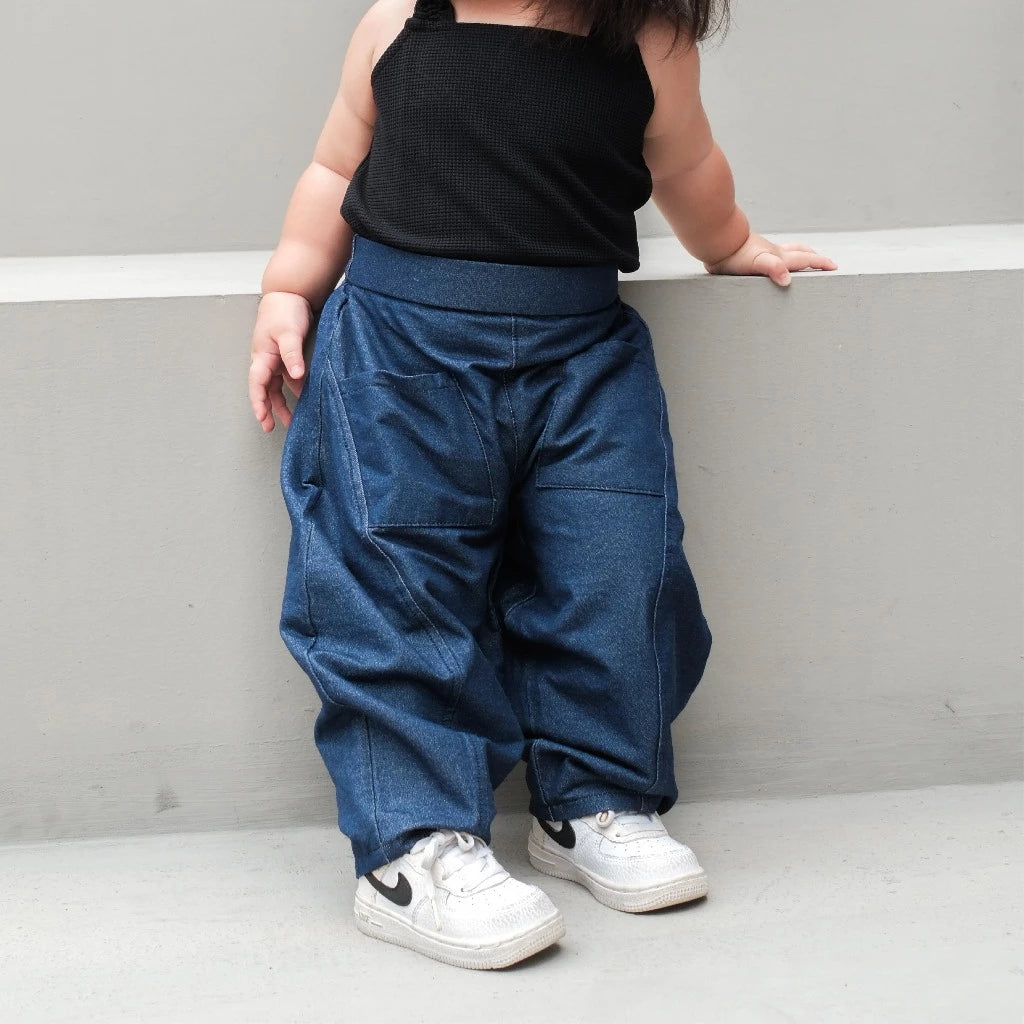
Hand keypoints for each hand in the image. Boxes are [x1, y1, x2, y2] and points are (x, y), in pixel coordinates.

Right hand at [248, 291, 312, 432]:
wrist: (290, 294)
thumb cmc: (284, 310)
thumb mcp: (288, 333)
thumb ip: (292, 355)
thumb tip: (296, 375)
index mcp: (262, 356)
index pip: (257, 384)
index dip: (258, 403)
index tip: (262, 419)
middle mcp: (266, 361)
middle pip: (265, 390)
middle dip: (267, 409)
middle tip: (271, 427)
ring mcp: (276, 359)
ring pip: (276, 387)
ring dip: (281, 403)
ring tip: (291, 420)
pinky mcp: (286, 356)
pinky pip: (288, 378)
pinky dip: (293, 389)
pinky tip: (303, 399)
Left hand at [704, 231, 836, 286]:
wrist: (716, 240)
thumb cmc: (735, 254)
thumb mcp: (757, 263)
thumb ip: (773, 269)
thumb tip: (787, 280)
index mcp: (779, 257)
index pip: (805, 260)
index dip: (820, 263)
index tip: (834, 267)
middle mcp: (773, 252)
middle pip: (799, 252)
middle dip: (813, 257)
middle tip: (822, 263)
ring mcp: (762, 250)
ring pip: (786, 250)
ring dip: (798, 254)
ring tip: (802, 259)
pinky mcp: (750, 251)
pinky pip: (770, 255)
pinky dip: (778, 257)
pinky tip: (769, 262)